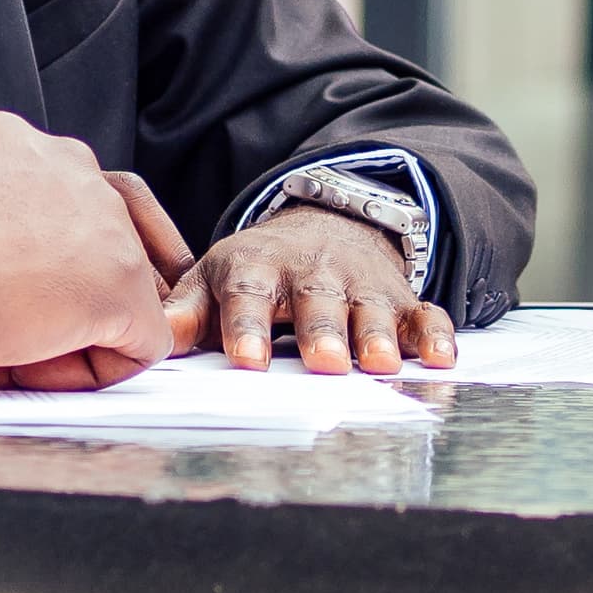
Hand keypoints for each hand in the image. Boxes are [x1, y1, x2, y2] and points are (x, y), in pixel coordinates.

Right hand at [0, 110, 173, 388]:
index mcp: (24, 145)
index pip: (58, 203)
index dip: (27, 260)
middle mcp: (74, 169)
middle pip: (94, 244)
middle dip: (50, 296)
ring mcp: (107, 225)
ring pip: (118, 292)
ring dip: (69, 333)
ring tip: (6, 356)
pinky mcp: (121, 286)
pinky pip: (139, 341)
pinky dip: (95, 370)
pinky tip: (31, 370)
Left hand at [166, 206, 459, 374]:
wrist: (321, 228)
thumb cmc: (257, 271)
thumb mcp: (214, 279)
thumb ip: (187, 313)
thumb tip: (150, 342)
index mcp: (256, 267)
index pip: (248, 295)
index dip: (247, 326)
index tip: (247, 360)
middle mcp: (312, 270)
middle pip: (317, 300)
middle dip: (321, 331)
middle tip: (324, 364)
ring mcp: (359, 281)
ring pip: (371, 306)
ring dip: (377, 333)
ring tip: (380, 364)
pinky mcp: (399, 295)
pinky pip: (423, 312)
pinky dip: (435, 334)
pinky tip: (441, 359)